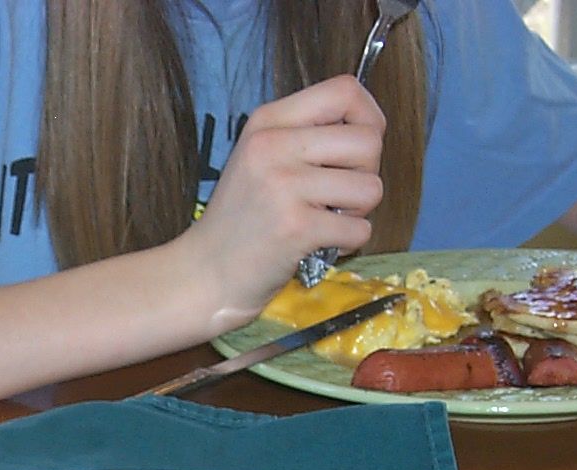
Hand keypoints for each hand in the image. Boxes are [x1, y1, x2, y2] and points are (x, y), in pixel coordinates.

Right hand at [179, 75, 385, 332]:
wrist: (205, 271)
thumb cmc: (242, 217)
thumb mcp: (261, 158)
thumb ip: (306, 136)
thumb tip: (371, 131)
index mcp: (268, 121)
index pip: (345, 91)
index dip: (369, 118)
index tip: (356, 149)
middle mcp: (273, 145)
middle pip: (369, 140)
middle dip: (367, 173)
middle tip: (337, 195)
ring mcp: (284, 186)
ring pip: (370, 187)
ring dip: (358, 212)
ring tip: (326, 220)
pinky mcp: (295, 227)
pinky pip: (359, 230)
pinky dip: (348, 243)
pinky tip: (318, 244)